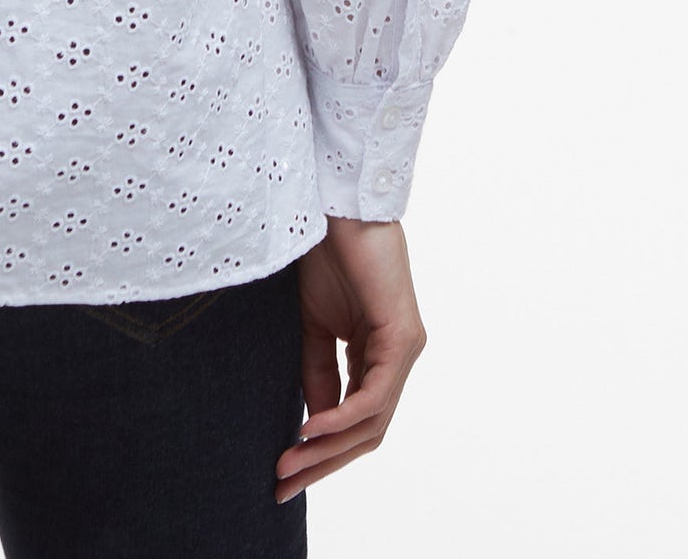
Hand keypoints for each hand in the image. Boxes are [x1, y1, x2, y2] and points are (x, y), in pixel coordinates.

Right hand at [275, 217, 426, 502]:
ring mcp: (404, 349)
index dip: (321, 450)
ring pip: (372, 422)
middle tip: (283, 484)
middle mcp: (398, 358)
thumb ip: (318, 371)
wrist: (337, 203)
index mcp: (376, 354)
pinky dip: (341, 417)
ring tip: (289, 463)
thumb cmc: (326, 251)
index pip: (356, 420)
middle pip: (367, 432)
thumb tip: (311, 422)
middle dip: (324, 463)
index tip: (282, 469)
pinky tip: (310, 427)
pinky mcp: (402, 338)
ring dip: (328, 449)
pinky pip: (374, 395)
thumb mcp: (313, 324)